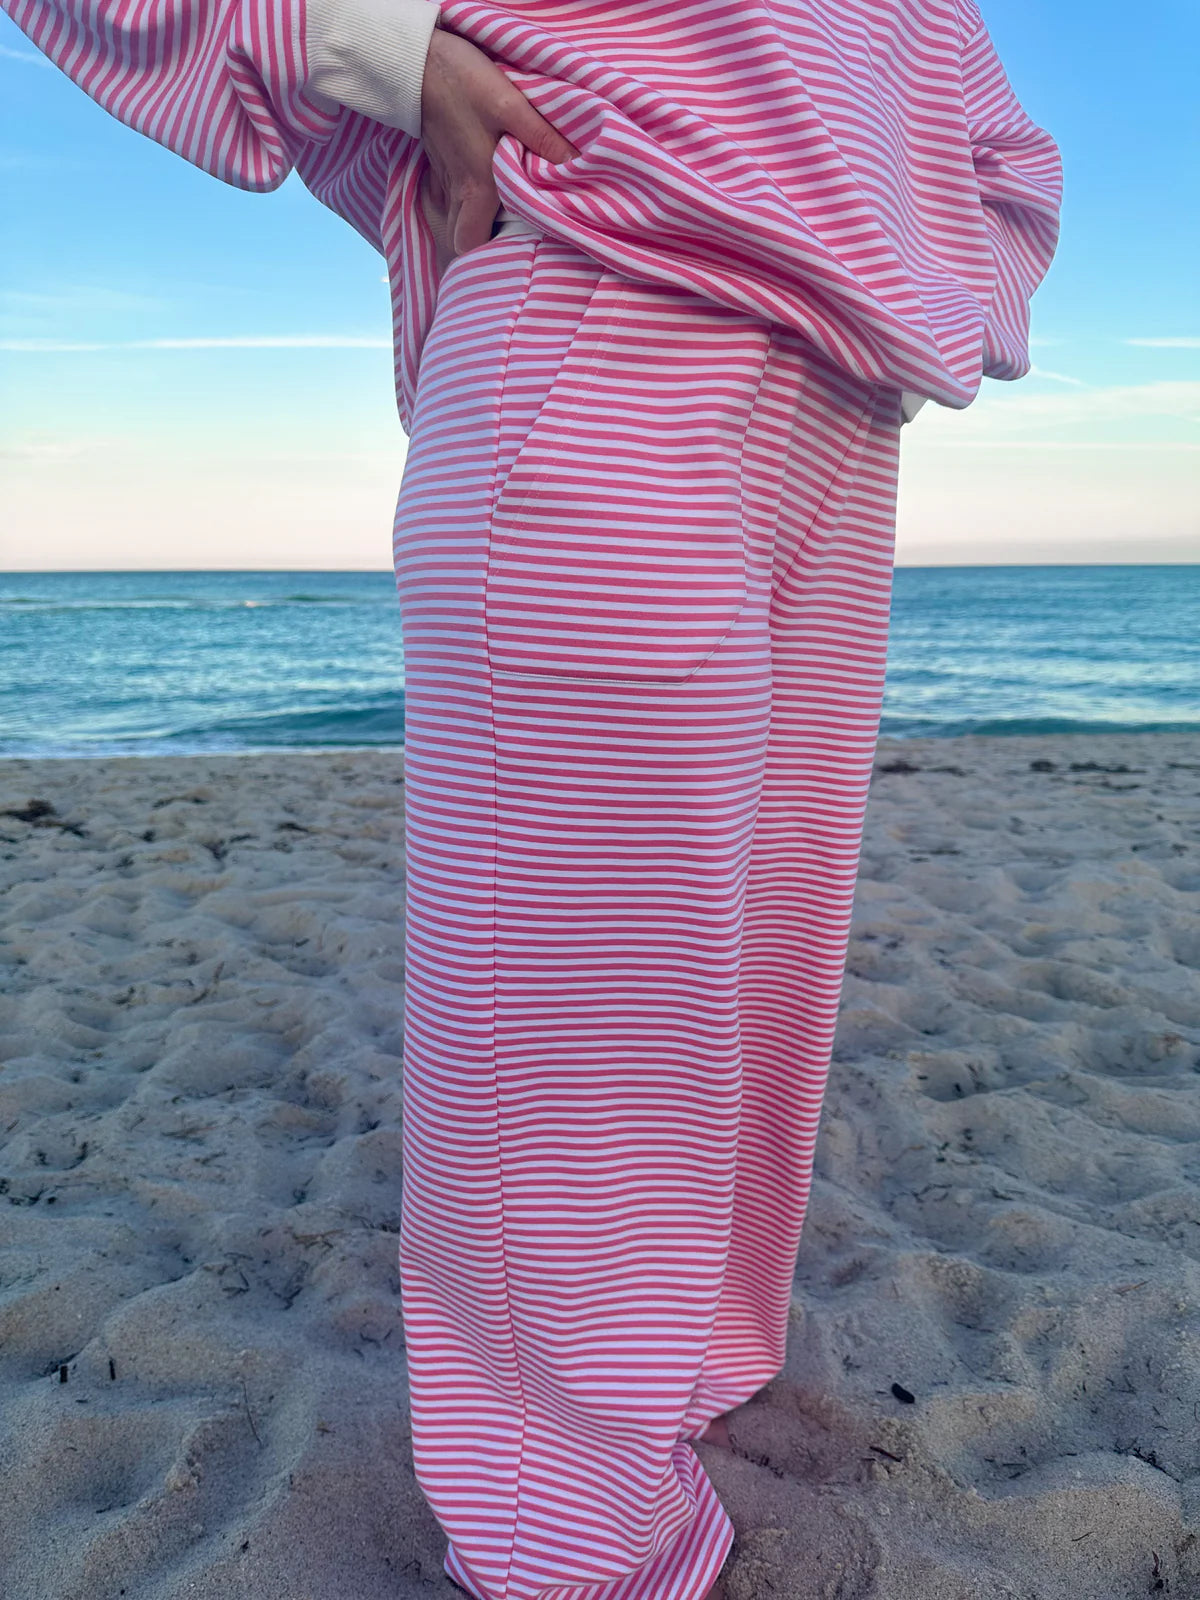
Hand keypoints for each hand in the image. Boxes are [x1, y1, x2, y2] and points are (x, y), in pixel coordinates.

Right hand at [419, 24, 577, 271]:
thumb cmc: (462, 82)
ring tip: (503, 219)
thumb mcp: (510, 104)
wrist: (417, 58)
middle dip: (481, 247)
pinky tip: (482, 188)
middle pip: (461, 240)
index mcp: (477, 185)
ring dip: (475, 224)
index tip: (513, 251)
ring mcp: (444, 177)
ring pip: (455, 220)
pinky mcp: (438, 161)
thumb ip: (543, 138)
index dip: (485, 257)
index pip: (469, 245)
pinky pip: (449, 196)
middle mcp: (457, 190)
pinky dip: (464, 201)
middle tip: (510, 239)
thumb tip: (577, 166)